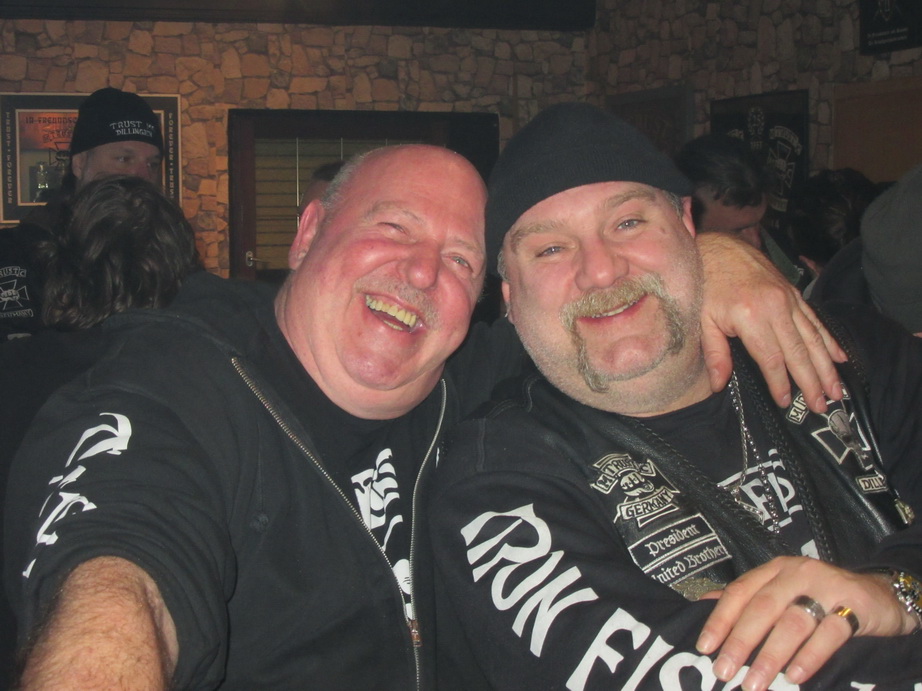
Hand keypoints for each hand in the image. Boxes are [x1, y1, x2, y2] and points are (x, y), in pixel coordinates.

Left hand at [695, 556, 917, 690]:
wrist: (881, 594)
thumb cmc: (823, 596)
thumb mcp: (785, 589)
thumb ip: (748, 597)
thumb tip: (703, 604)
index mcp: (775, 570)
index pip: (740, 592)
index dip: (720, 619)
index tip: (704, 647)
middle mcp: (797, 574)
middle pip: (761, 608)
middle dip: (740, 642)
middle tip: (724, 671)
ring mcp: (827, 588)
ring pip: (792, 623)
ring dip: (770, 656)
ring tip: (755, 683)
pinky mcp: (854, 606)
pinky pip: (828, 633)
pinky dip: (809, 656)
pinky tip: (794, 676)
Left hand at [697, 233, 845, 412]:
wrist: (719, 247)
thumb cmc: (706, 284)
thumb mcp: (703, 319)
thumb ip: (714, 353)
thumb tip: (718, 384)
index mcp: (750, 316)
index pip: (770, 358)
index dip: (779, 382)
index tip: (784, 402)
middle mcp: (775, 308)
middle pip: (798, 352)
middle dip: (811, 382)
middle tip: (821, 406)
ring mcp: (788, 299)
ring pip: (813, 338)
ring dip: (827, 367)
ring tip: (836, 391)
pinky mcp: (794, 293)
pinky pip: (815, 321)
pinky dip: (829, 340)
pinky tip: (840, 358)